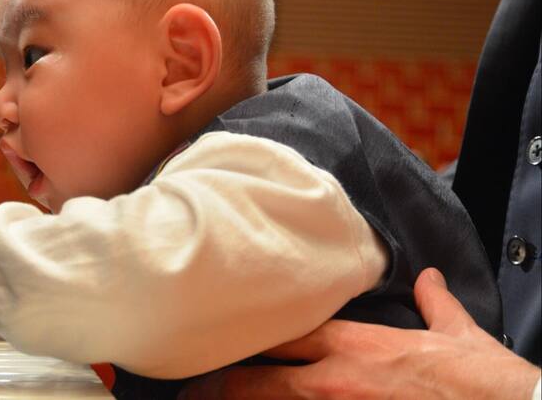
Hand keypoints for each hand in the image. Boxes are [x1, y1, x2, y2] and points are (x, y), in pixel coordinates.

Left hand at [180, 268, 540, 399]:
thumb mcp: (460, 337)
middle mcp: (334, 380)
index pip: (282, 332)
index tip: (217, 340)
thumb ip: (435, 306)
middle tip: (186, 391)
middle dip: (218, 385)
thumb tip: (430, 281)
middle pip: (256, 379)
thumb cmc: (484, 383)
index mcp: (355, 346)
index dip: (245, 338)